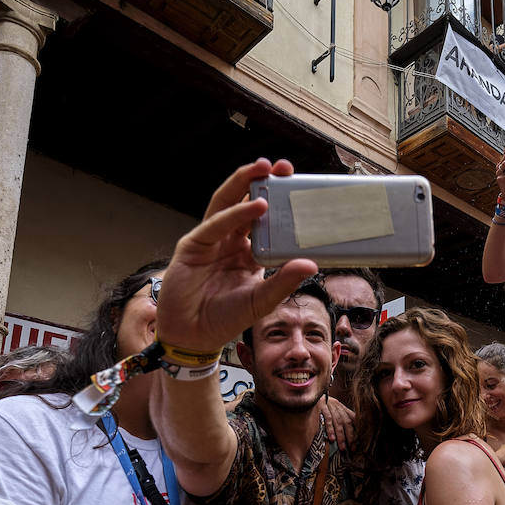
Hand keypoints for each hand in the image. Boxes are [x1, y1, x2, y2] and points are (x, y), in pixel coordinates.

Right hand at [154, 158, 317, 352]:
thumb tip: (311, 263)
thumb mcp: (261, 300)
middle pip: (247, 204)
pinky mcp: (193, 245)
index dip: (280, 203)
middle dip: (263, 183)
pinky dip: (235, 213)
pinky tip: (254, 206)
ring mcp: (211, 240)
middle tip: (284, 167)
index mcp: (249, 252)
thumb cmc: (225, 319)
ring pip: (227, 204)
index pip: (267, 221)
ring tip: (265, 169)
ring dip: (244, 184)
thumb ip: (284, 282)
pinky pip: (215, 224)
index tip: (299, 187)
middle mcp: (231, 241)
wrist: (192, 336)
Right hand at [319, 395, 355, 451]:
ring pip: (338, 423)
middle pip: (347, 423)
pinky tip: (332, 439)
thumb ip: (345, 417)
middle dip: (351, 437)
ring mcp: (330, 407)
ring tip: (342, 448)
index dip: (357, 432)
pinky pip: (327, 419)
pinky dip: (330, 429)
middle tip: (352, 448)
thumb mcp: (336, 409)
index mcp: (343, 408)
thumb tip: (354, 431)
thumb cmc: (325, 405)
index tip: (357, 444)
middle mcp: (339, 407)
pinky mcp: (321, 407)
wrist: (313, 393)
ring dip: (341, 436)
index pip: (353, 420)